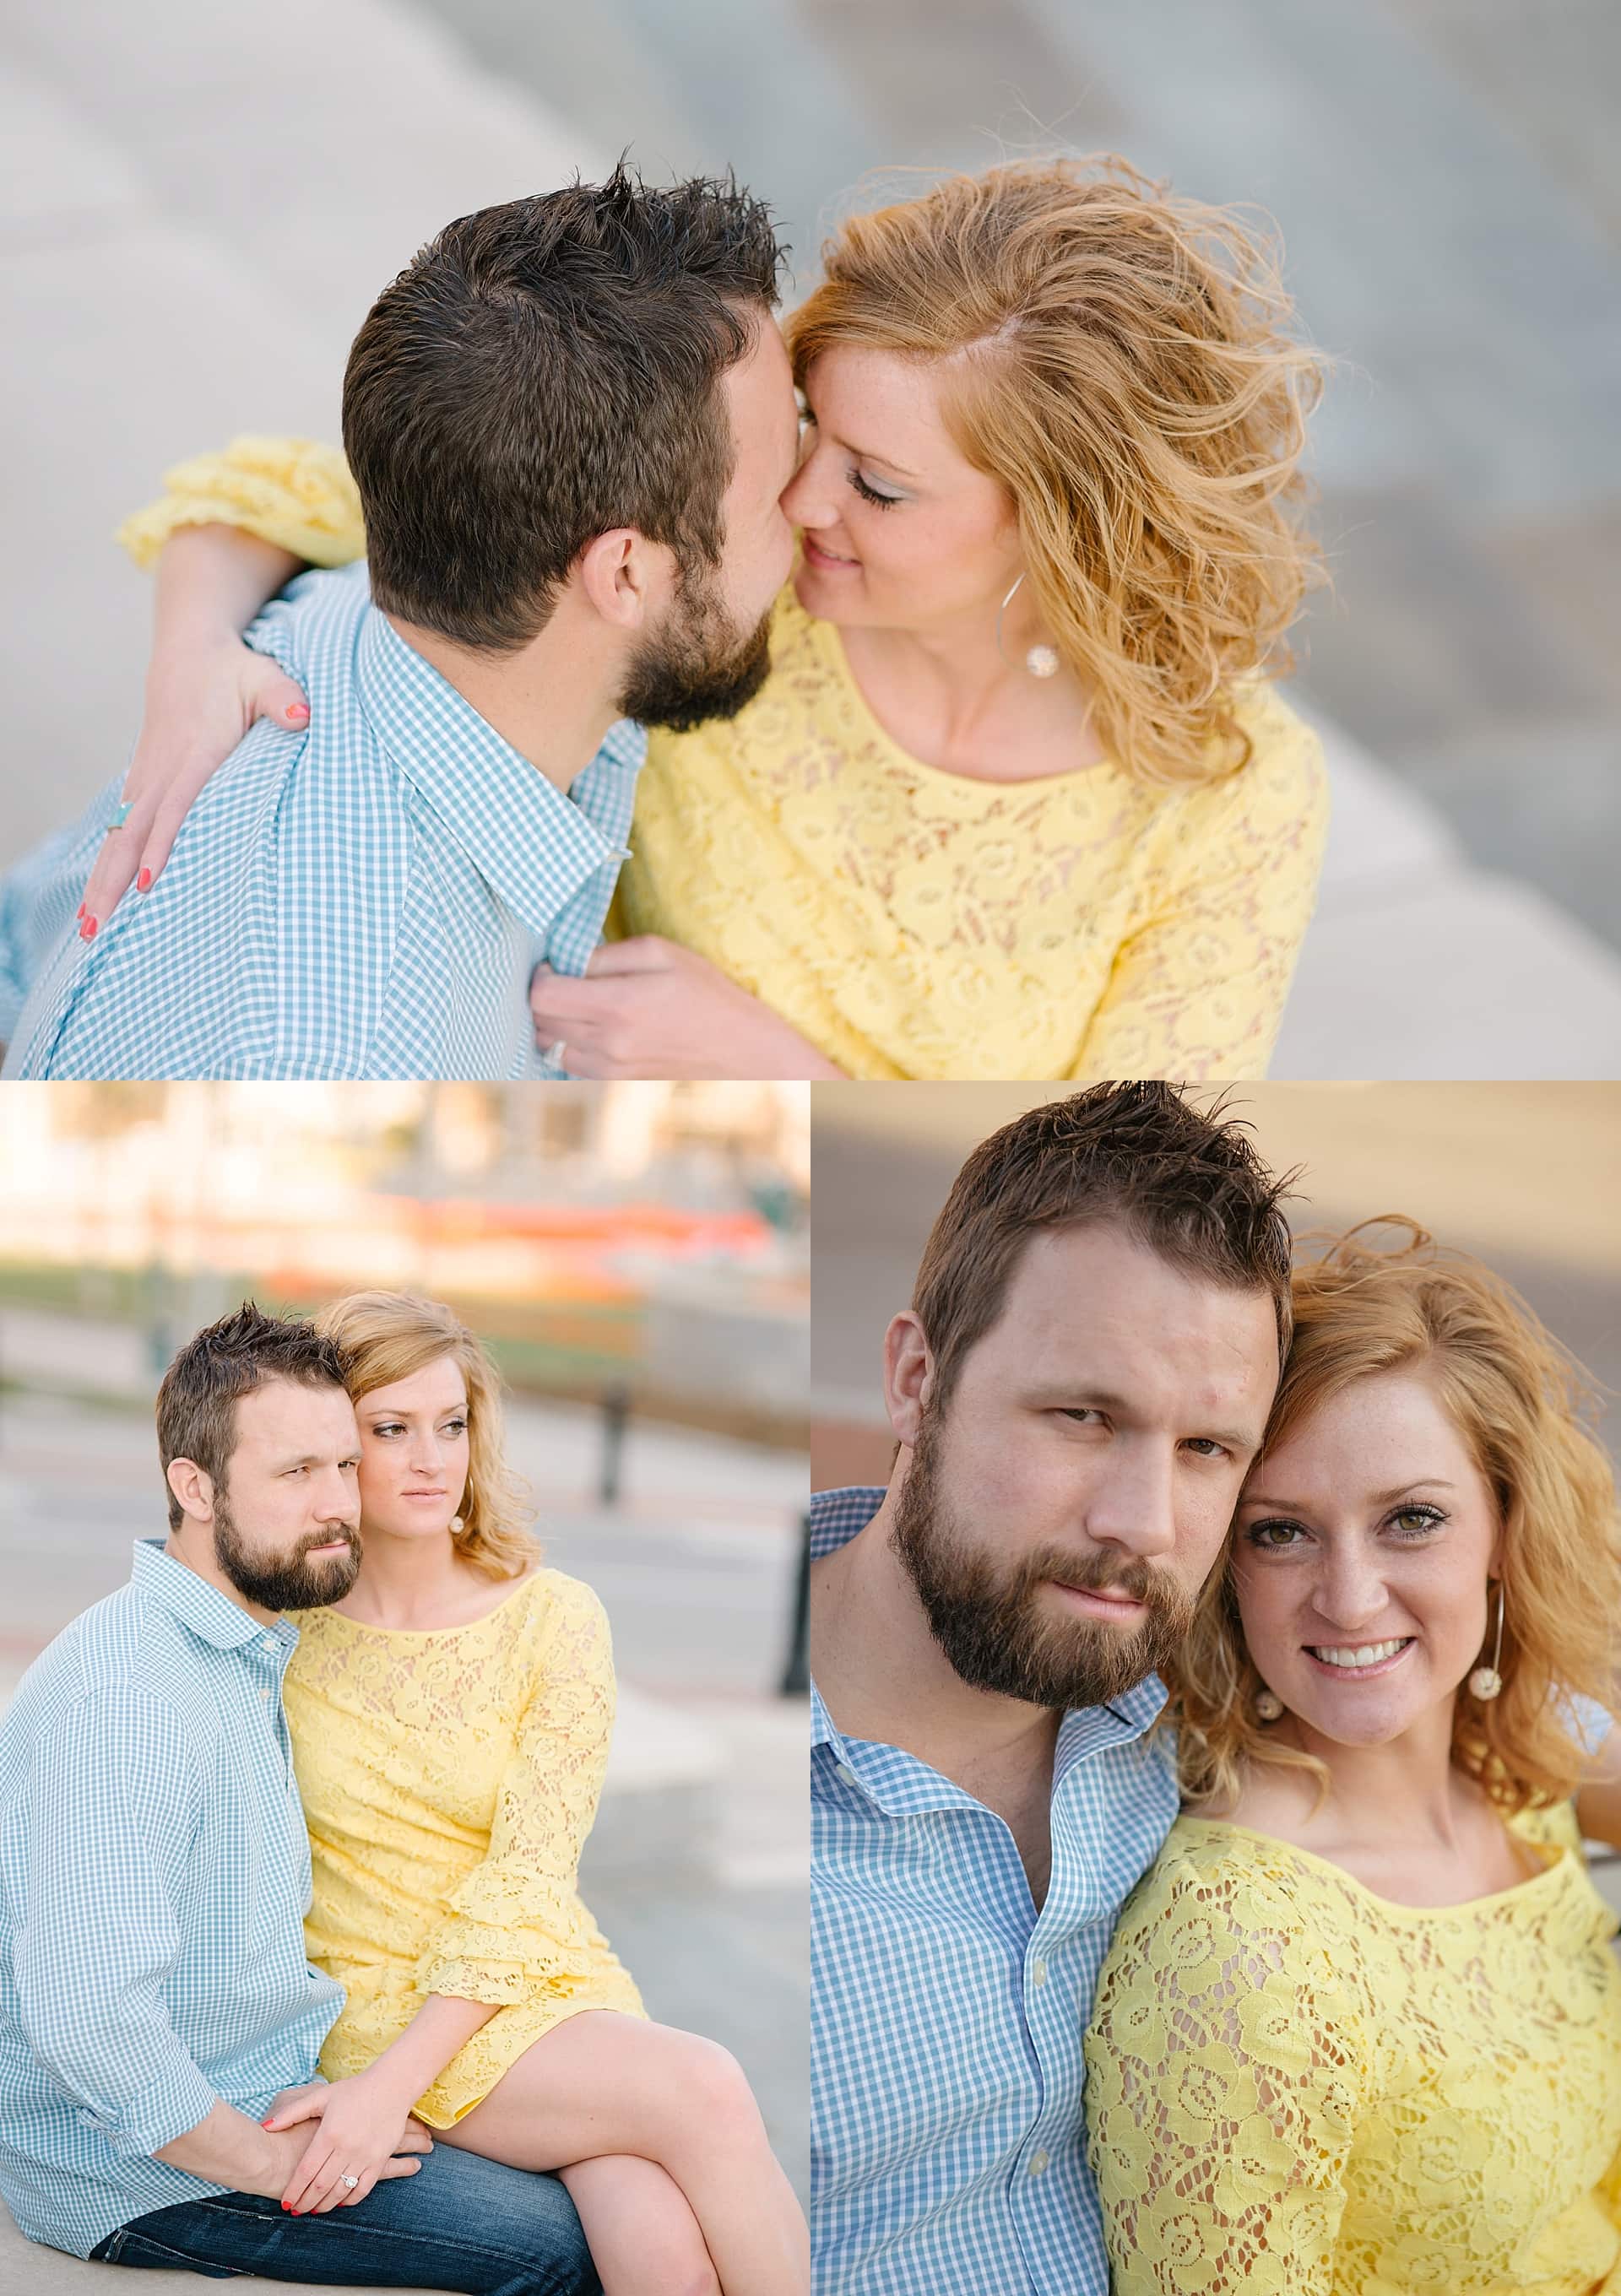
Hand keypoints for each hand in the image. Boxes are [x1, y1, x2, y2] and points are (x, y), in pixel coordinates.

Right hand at [78, 635, 309, 933]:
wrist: (190, 653)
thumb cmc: (234, 672)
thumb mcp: (265, 677)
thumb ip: (284, 698)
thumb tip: (302, 717)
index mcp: (194, 752)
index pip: (175, 806)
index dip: (161, 845)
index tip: (150, 883)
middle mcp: (162, 770)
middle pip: (131, 833)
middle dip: (113, 880)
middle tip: (97, 925)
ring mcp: (146, 778)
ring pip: (118, 836)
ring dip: (102, 880)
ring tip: (89, 926)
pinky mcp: (141, 783)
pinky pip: (119, 829)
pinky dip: (107, 862)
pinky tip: (99, 896)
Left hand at [262, 2069, 431, 2214]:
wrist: (392, 2084)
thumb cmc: (354, 2090)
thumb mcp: (321, 2097)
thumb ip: (292, 2113)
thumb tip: (265, 2127)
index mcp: (329, 2133)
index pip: (306, 2171)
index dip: (294, 2190)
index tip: (285, 2203)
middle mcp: (346, 2148)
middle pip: (320, 2186)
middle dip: (306, 2202)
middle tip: (297, 2211)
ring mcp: (365, 2155)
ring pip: (340, 2191)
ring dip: (325, 2205)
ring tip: (314, 2210)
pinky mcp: (380, 2159)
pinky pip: (363, 2188)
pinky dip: (350, 2200)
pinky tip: (340, 2202)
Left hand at [531, 937, 842, 1078]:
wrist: (740, 1048)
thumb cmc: (705, 992)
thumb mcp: (660, 952)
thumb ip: (607, 955)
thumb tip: (569, 962)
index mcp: (618, 1005)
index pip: (543, 997)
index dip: (540, 976)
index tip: (554, 966)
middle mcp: (608, 1042)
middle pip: (542, 1021)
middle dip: (546, 997)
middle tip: (567, 980)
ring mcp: (610, 1067)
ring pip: (551, 1045)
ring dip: (556, 1023)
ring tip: (582, 1005)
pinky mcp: (616, 1081)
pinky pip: (570, 1063)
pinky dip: (571, 1044)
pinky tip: (595, 1028)